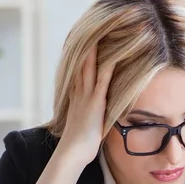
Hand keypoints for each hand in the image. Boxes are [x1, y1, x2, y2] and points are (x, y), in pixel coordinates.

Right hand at [58, 45, 114, 165]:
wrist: (72, 153)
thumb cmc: (78, 144)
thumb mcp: (83, 125)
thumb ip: (88, 116)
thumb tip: (92, 117)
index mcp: (77, 97)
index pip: (79, 72)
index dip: (82, 57)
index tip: (86, 42)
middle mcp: (79, 93)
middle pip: (82, 65)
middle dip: (87, 47)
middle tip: (92, 30)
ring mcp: (86, 97)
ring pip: (90, 68)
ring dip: (95, 52)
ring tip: (100, 34)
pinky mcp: (95, 103)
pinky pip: (102, 82)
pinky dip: (107, 69)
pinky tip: (113, 58)